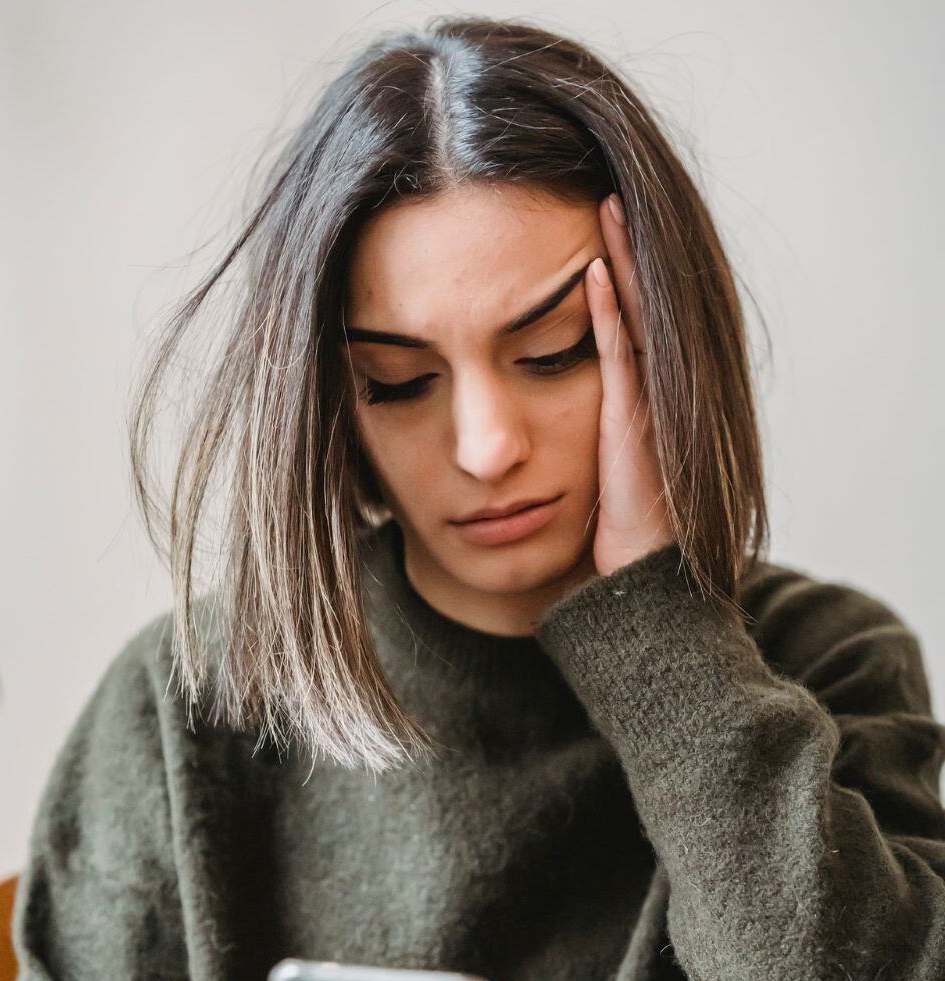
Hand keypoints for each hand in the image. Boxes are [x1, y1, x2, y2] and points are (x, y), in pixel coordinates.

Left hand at [584, 194, 675, 576]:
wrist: (642, 589)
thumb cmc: (615, 542)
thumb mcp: (594, 477)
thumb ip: (581, 436)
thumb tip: (535, 417)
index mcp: (637, 403)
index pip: (623, 319)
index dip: (612, 269)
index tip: (588, 223)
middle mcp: (649, 396)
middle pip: (635, 303)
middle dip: (622, 246)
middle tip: (601, 186)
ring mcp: (646, 407)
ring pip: (632, 318)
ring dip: (618, 260)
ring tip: (602, 202)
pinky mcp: (633, 426)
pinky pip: (618, 357)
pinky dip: (606, 312)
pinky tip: (590, 267)